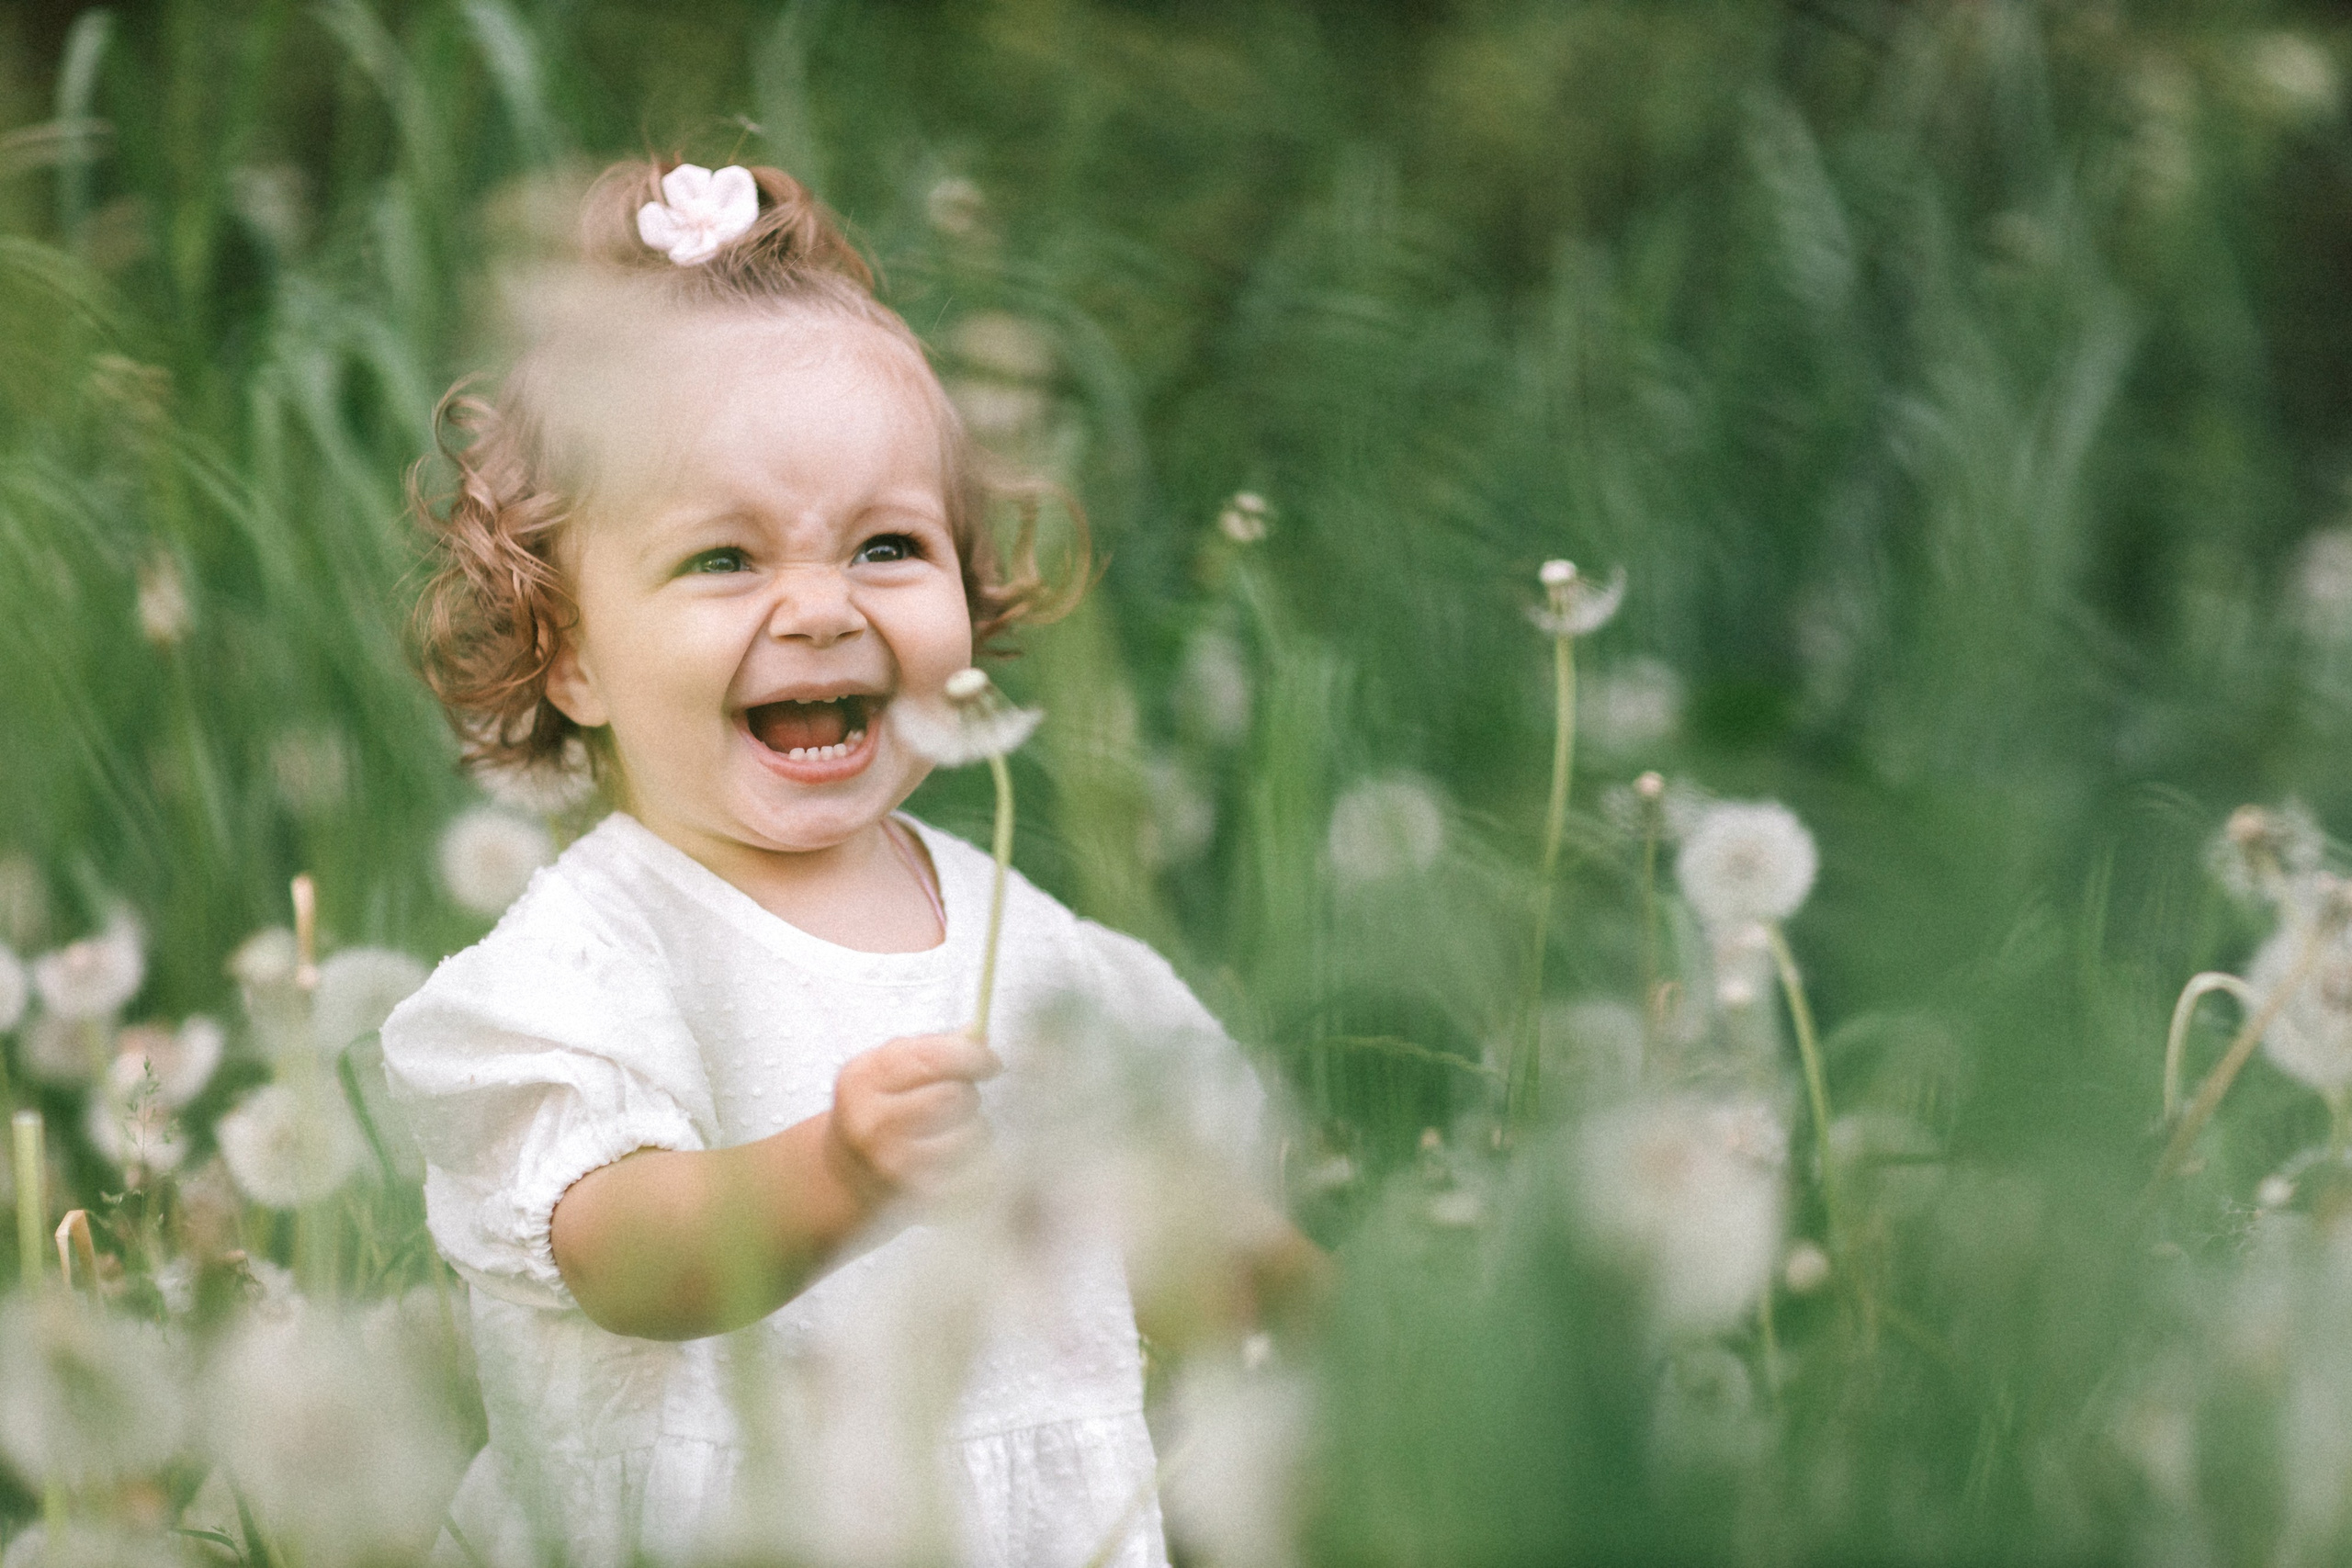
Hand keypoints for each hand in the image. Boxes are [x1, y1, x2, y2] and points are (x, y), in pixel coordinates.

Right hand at [824, 1031, 1002, 1206]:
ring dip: (976, 1126)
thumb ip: (929, 1049)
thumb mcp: (884, 1072)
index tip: (990, 1062)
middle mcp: (872, 1121)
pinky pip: (974, 1166)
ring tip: (953, 1128)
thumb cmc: (873, 1113)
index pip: (931, 1058)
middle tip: (959, 1099)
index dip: (971, 1056)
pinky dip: (976, 1157)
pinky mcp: (915, 1192)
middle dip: (968, 1093)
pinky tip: (954, 1154)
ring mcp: (892, 1162)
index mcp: (863, 1078)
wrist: (842, 1175)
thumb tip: (980, 1036)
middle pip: (955, 1095)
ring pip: (971, 1132)